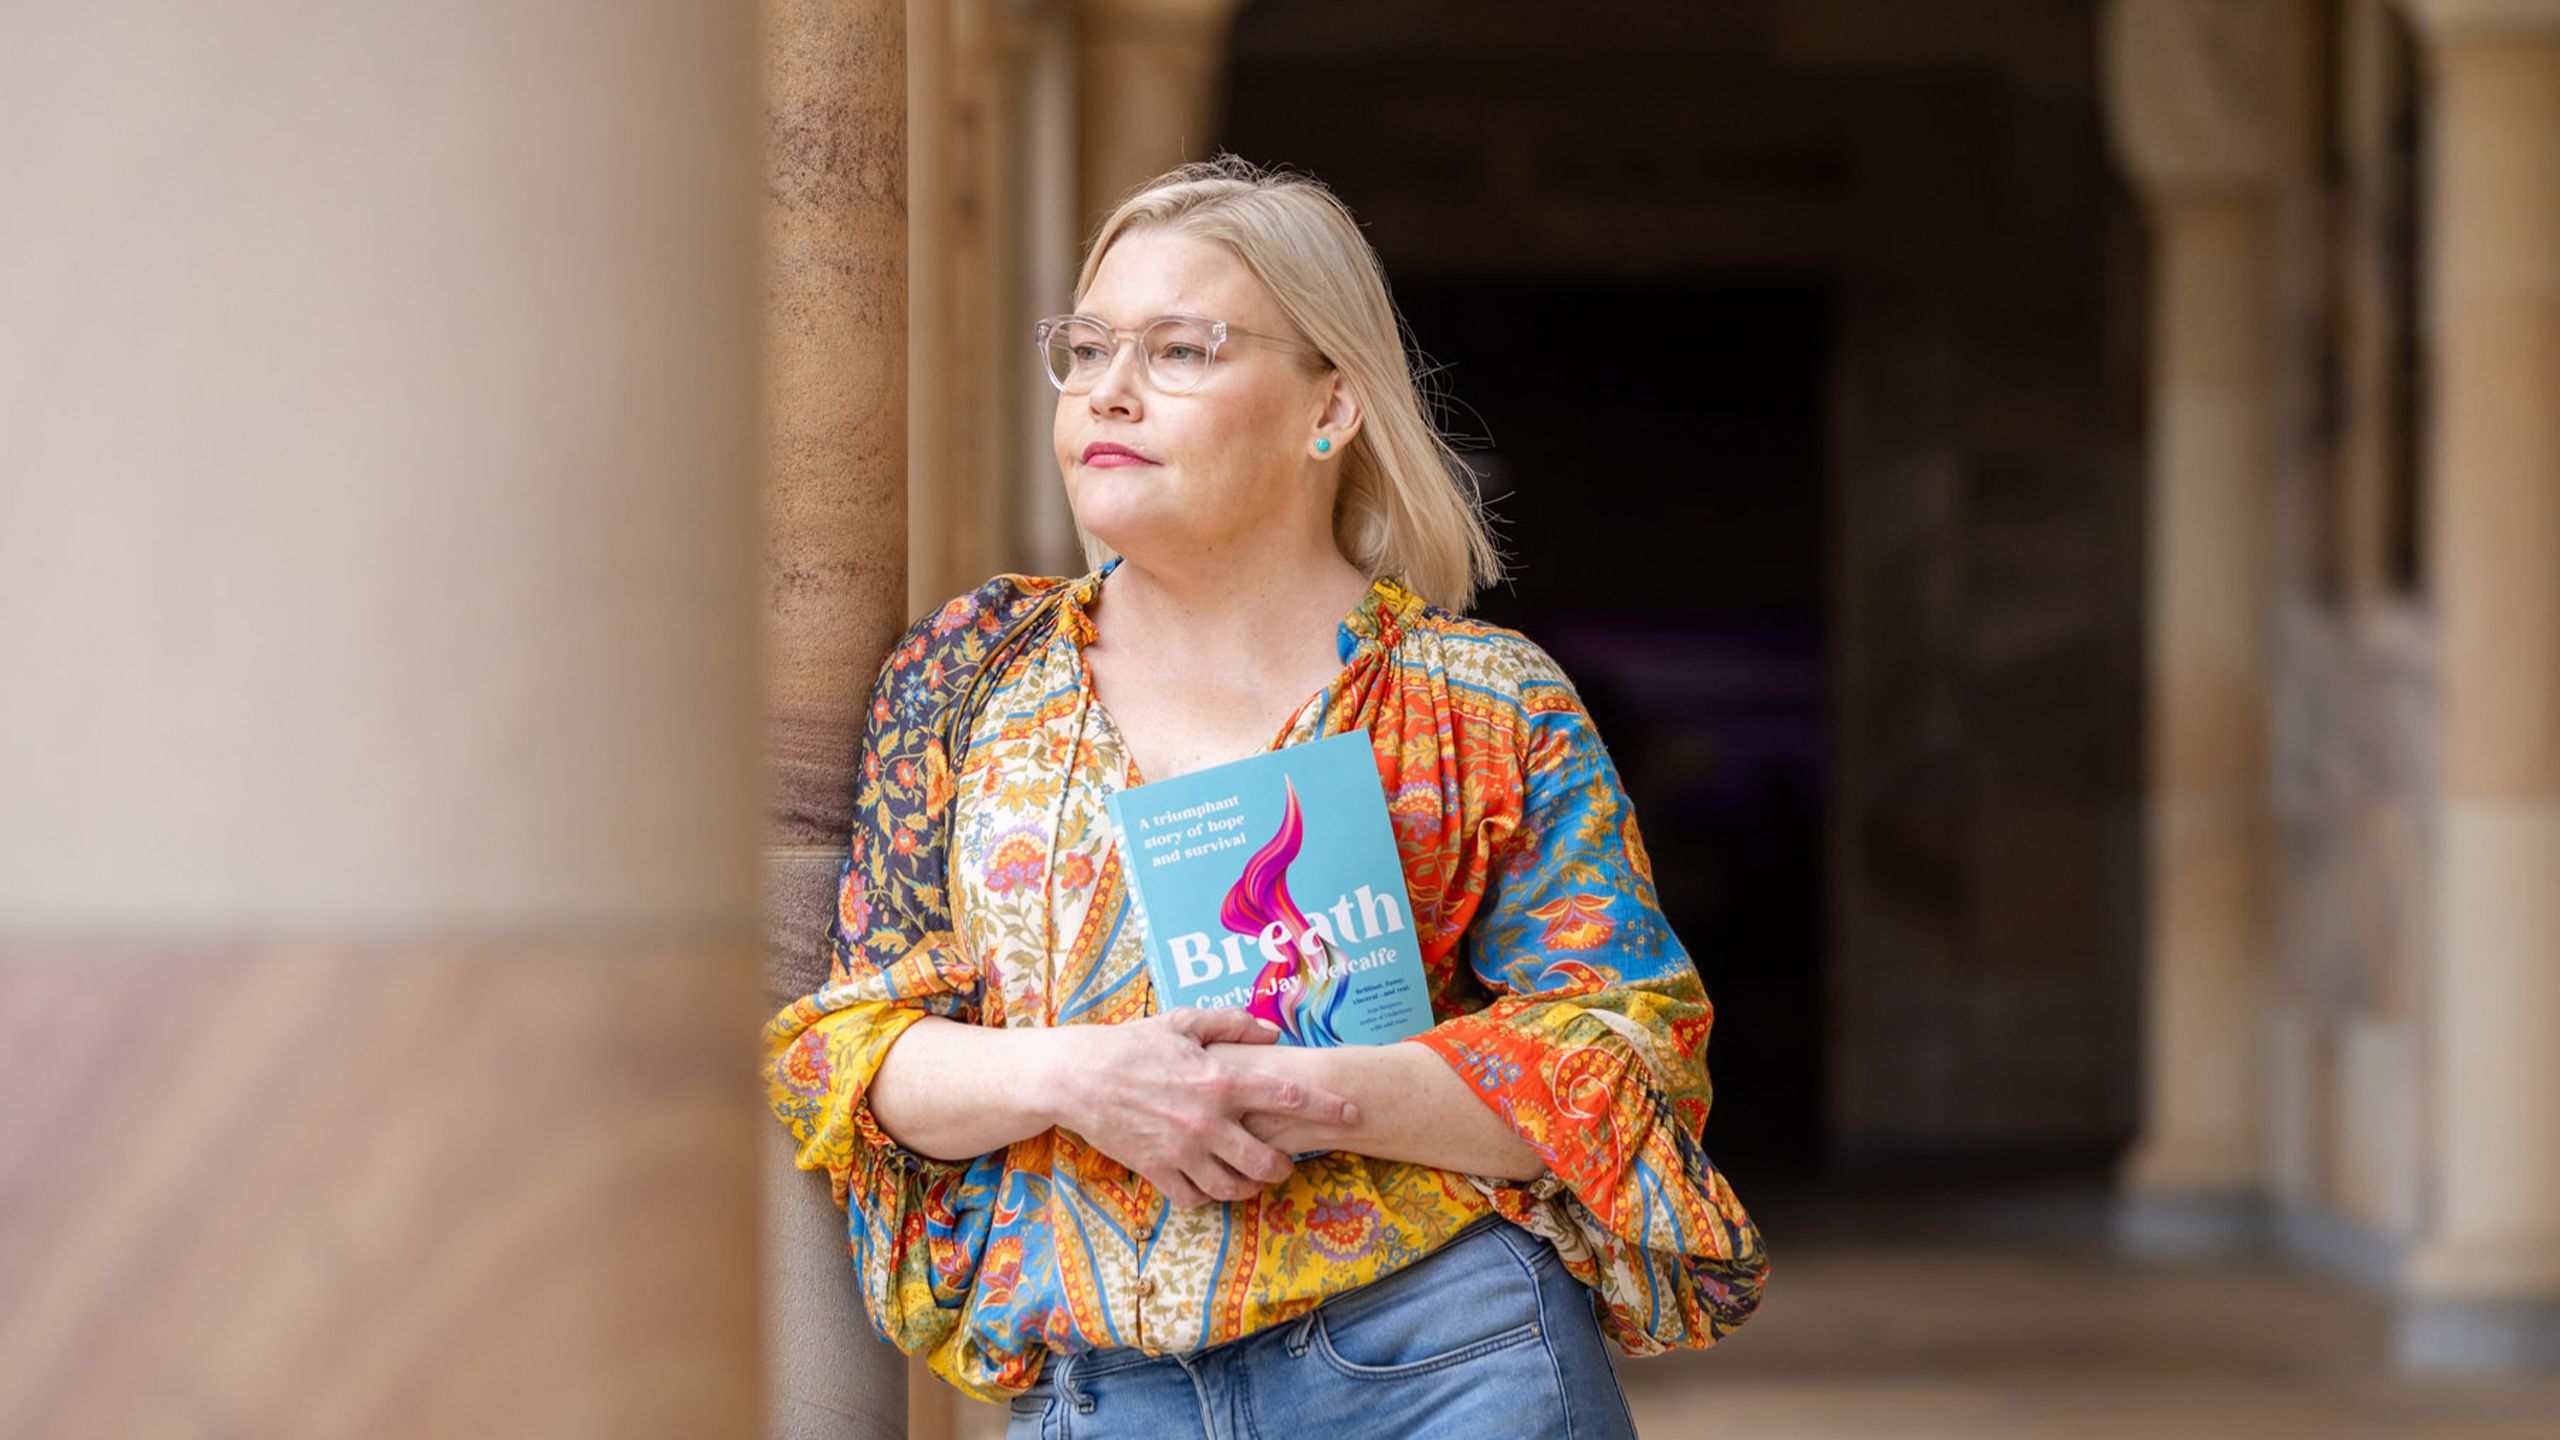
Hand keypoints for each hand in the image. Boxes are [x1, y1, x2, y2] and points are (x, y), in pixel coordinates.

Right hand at [1036, 1008, 1362, 1208]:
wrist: (1077, 1076)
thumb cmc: (1132, 1044)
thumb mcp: (1184, 1023)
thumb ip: (1233, 1024)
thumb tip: (1274, 1032)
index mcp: (1219, 1081)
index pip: (1287, 1098)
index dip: (1326, 1108)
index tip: (1352, 1114)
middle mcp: (1206, 1122)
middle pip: (1267, 1161)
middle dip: (1284, 1166)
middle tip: (1285, 1161)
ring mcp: (1182, 1151)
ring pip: (1234, 1188)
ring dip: (1249, 1185)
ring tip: (1250, 1175)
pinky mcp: (1157, 1170)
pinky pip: (1195, 1198)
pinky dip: (1208, 1195)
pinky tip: (1209, 1182)